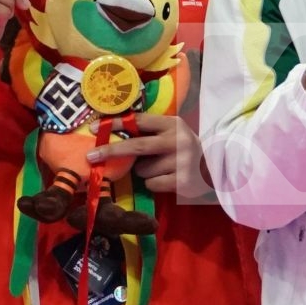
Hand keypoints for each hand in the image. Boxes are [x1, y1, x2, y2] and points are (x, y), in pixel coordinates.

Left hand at [85, 114, 211, 198]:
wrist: (214, 169)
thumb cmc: (184, 149)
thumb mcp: (171, 133)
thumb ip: (149, 131)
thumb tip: (111, 134)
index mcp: (172, 124)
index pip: (140, 120)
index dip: (116, 123)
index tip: (94, 128)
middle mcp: (178, 140)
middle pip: (136, 146)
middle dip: (111, 151)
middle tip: (91, 156)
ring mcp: (181, 162)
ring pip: (143, 169)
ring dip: (143, 171)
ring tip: (159, 167)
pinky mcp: (182, 181)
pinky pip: (152, 183)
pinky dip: (153, 183)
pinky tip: (166, 178)